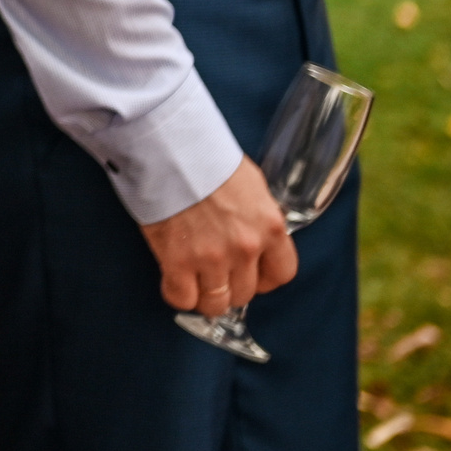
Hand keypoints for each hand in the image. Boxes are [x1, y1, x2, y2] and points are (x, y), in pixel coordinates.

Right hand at [141, 157, 295, 316]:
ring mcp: (211, 258)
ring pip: (215, 303)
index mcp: (270, 227)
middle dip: (231, 286)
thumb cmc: (207, 156)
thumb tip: (252, 233)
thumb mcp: (251, 184)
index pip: (281, 274)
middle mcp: (245, 248)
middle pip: (245, 293)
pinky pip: (182, 299)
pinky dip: (178, 294)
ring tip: (194, 281)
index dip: (264, 279)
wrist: (169, 146)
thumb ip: (257, 217)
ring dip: (205, 296)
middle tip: (216, 273)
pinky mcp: (176, 261)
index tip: (251, 274)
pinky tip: (174, 279)